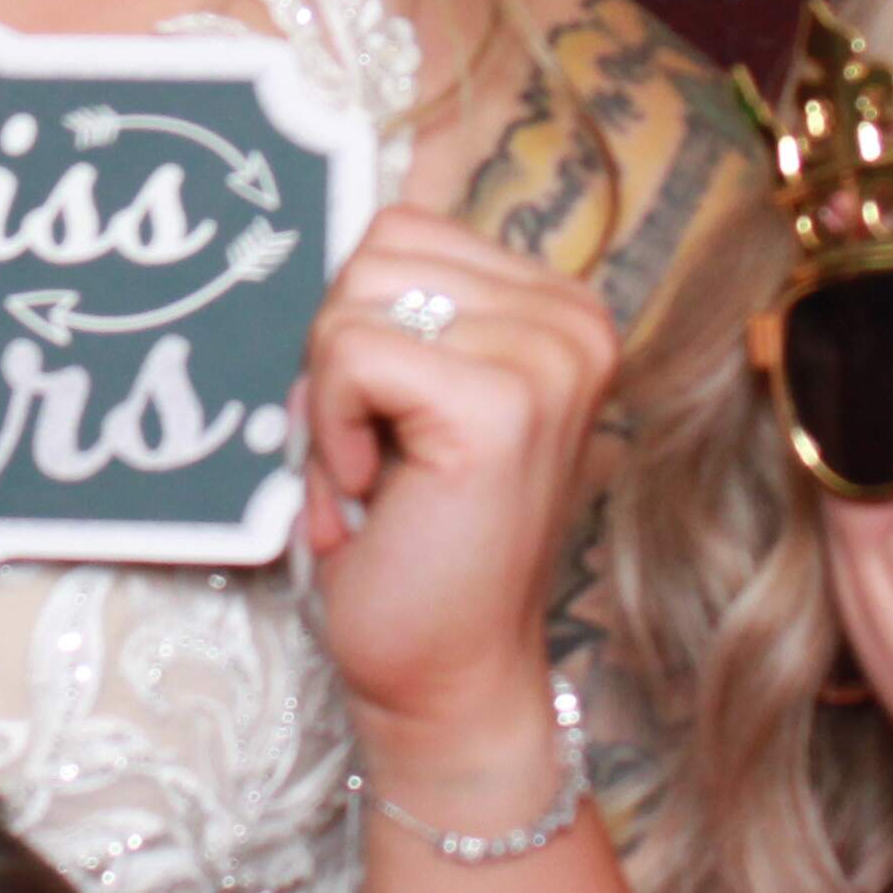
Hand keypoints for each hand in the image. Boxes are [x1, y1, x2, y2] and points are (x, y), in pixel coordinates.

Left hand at [299, 206, 612, 808]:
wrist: (444, 672)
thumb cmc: (412, 538)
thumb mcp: (409, 394)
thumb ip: (394, 307)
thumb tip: (318, 220)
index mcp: (558, 305)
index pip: (400, 228)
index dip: (353, 325)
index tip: (386, 420)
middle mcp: (573, 318)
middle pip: (373, 252)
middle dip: (336, 356)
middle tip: (373, 454)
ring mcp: (547, 357)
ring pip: (353, 300)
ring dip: (332, 398)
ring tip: (378, 473)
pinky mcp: (499, 402)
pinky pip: (350, 354)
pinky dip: (332, 429)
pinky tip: (377, 492)